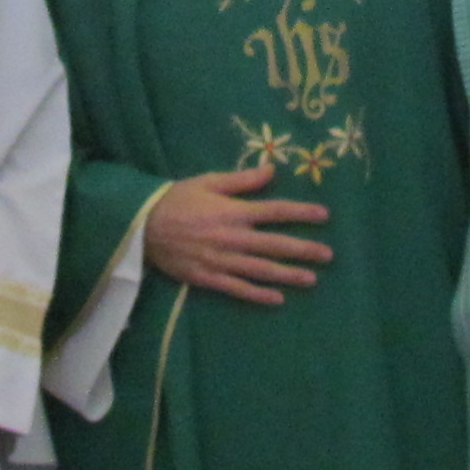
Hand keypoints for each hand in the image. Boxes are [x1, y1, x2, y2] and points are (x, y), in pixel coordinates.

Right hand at [147, 166, 327, 305]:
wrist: (142, 226)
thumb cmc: (176, 199)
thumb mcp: (209, 182)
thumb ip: (242, 180)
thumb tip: (272, 170)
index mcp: (234, 212)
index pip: (276, 211)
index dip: (301, 213)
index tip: (324, 215)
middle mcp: (233, 238)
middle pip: (276, 245)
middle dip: (304, 250)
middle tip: (328, 255)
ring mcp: (222, 260)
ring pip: (261, 270)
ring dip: (288, 274)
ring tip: (311, 279)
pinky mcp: (208, 278)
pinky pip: (238, 288)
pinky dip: (258, 295)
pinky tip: (276, 299)